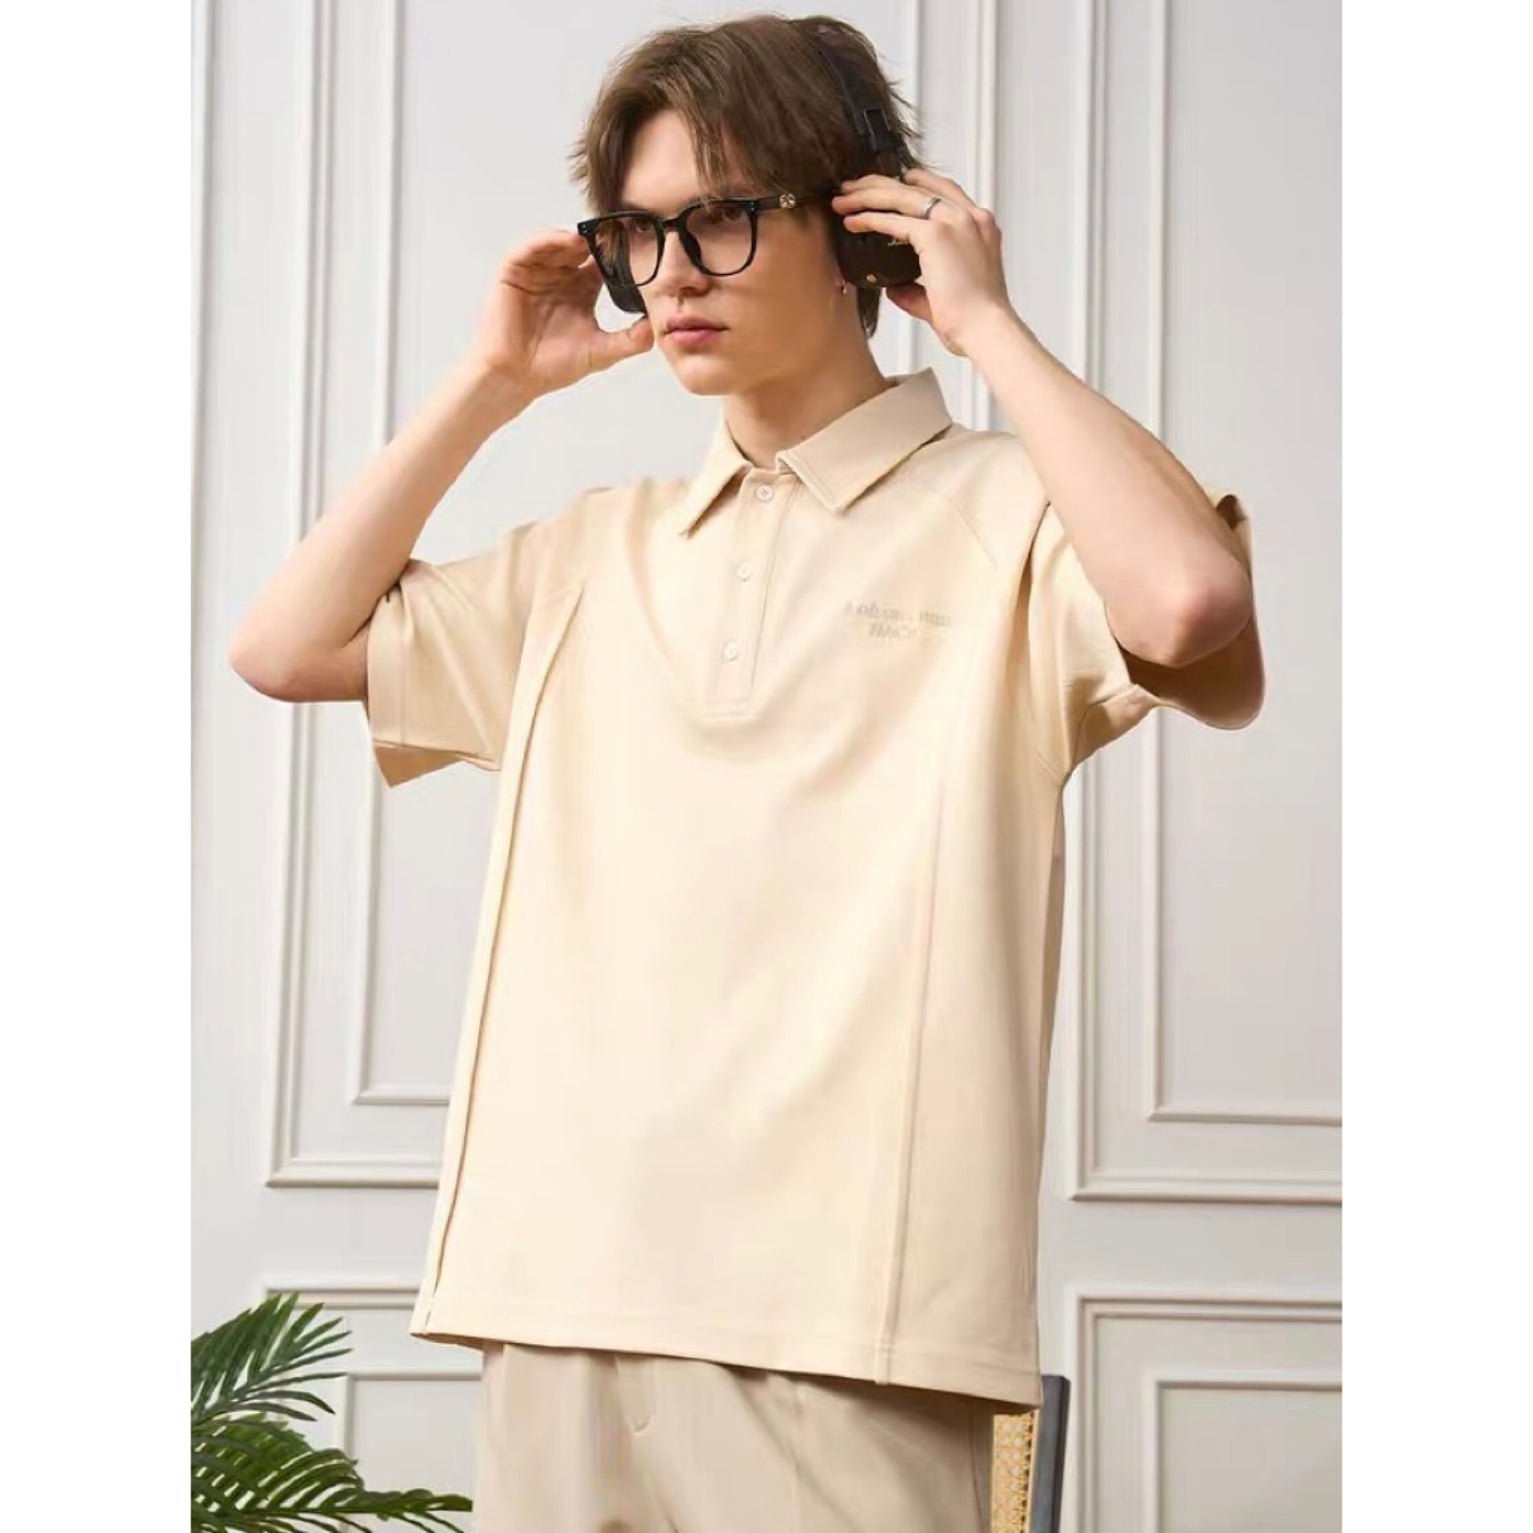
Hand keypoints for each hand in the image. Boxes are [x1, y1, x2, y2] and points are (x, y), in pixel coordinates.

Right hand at [466, 229, 653, 400]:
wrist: (516, 376)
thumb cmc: (554, 366)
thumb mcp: (601, 351)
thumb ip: (631, 340)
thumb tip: (658, 327)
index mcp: (582, 290)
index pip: (603, 263)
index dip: (618, 254)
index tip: (638, 246)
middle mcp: (561, 276)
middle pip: (582, 247)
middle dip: (599, 239)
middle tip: (619, 230)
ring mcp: (537, 271)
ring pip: (558, 243)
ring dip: (576, 237)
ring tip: (594, 236)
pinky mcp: (513, 271)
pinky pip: (530, 247)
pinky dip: (547, 240)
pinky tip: (566, 240)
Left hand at [830, 167, 1014, 357]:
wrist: (986, 330)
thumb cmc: (973, 320)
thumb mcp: (946, 295)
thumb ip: (917, 289)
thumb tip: (894, 288)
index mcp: (980, 226)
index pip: (945, 191)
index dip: (916, 183)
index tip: (893, 182)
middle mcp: (970, 216)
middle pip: (919, 187)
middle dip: (882, 185)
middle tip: (854, 187)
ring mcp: (954, 221)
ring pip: (902, 196)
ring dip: (868, 195)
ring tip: (842, 200)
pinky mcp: (936, 234)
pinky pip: (894, 219)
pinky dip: (869, 218)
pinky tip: (852, 221)